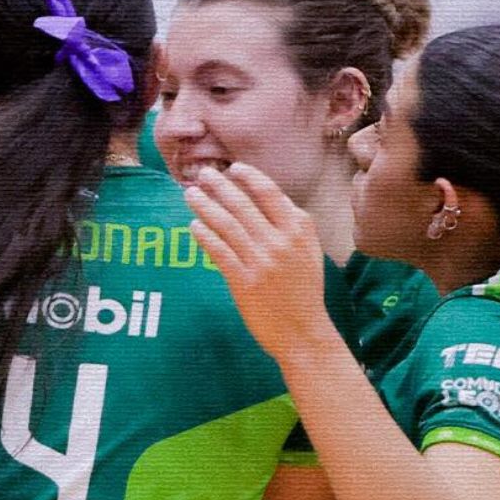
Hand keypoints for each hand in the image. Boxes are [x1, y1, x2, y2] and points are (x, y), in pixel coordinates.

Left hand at [184, 163, 329, 363]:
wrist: (304, 332)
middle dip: (219, 185)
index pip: (270, 192)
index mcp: (300, 230)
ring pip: (227, 224)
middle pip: (244, 203)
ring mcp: (262, 261)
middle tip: (203, 173)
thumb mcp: (309, 251)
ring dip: (205, 205)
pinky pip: (219, 251)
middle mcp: (281, 241)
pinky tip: (193, 225)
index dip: (249, 176)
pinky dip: (204, 235)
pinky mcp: (244, 281)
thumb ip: (292, 224)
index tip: (233, 168)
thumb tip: (268, 196)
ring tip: (190, 193)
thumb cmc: (304, 290)